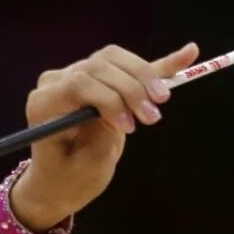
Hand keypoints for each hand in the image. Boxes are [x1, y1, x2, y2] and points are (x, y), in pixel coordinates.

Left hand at [8, 42, 200, 231]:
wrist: (60, 180)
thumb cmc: (67, 179)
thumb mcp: (84, 168)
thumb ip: (99, 137)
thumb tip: (123, 110)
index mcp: (45, 104)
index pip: (80, 83)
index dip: (110, 98)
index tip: (129, 127)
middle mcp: (57, 83)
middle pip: (99, 66)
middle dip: (132, 89)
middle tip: (153, 118)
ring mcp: (77, 76)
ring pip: (116, 60)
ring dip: (145, 77)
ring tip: (162, 100)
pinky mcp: (100, 80)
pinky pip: (129, 67)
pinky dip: (159, 64)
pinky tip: (189, 52)